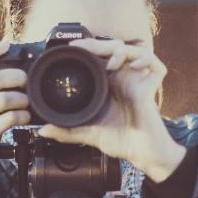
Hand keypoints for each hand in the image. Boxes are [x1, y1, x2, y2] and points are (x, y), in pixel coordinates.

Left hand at [36, 37, 185, 181]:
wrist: (141, 153)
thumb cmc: (120, 141)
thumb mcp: (88, 133)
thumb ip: (66, 131)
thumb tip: (42, 131)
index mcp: (109, 85)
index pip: (99, 58)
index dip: (88, 48)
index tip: (72, 47)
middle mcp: (124, 79)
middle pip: (114, 49)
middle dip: (99, 44)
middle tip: (84, 47)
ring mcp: (138, 81)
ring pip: (133, 51)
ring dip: (121, 50)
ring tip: (111, 63)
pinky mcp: (151, 87)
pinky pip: (155, 65)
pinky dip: (146, 59)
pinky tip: (134, 66)